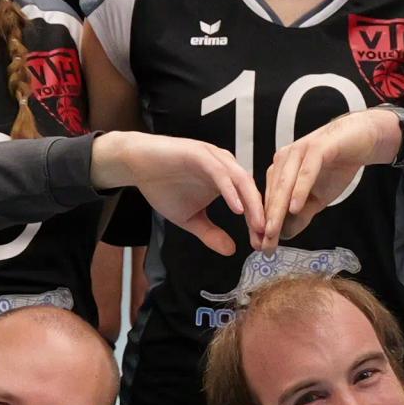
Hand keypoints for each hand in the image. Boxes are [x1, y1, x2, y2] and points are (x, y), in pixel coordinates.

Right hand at [94, 131, 259, 256]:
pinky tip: (236, 207)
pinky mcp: (200, 153)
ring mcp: (214, 158)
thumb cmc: (162, 186)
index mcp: (227, 180)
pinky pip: (220, 172)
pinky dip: (230, 189)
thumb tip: (232, 250)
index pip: (250, 202)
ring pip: (240, 179)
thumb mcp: (189, 218)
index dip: (257, 223)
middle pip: (252, 191)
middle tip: (267, 237)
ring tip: (257, 225)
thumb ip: (210, 233)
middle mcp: (225, 166)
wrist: (136, 164)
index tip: (262, 245)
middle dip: (261, 215)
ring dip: (251, 203)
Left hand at [254, 108, 397, 245]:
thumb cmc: (337, 166)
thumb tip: (285, 235)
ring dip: (277, 209)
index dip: (265, 225)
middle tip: (265, 245)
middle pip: (273, 195)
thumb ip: (301, 214)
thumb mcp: (318, 197)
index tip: (262, 247)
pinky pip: (305, 172)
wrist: (362, 140)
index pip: (269, 201)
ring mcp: (299, 151)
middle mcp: (284, 159)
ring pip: (284, 184)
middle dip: (267, 222)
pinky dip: (299, 190)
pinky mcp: (316, 147)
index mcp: (281, 170)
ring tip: (272, 231)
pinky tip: (295, 207)